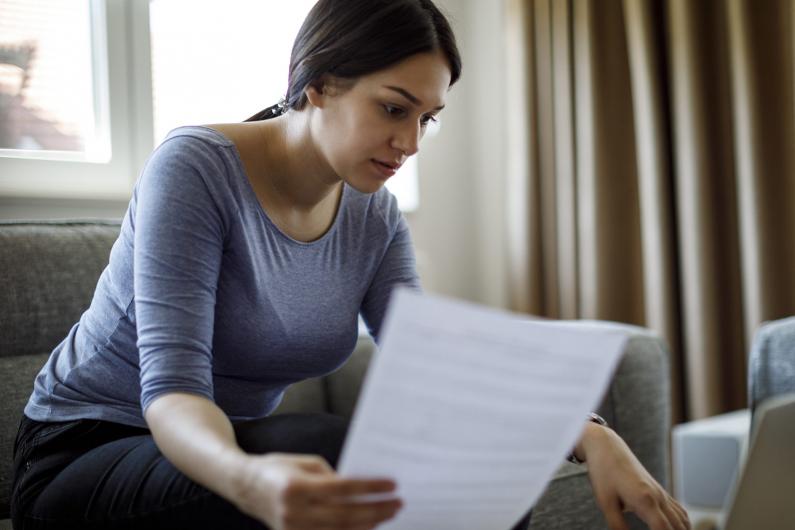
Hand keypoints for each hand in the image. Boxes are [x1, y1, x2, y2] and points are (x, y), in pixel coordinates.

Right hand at [232, 452, 401, 529]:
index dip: (369, 487)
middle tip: (398, 503)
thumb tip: (360, 489)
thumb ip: (332, 477)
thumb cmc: (278, 468)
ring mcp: (293, 529)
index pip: (342, 488)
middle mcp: (294, 511)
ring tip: (388, 515)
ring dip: (368, 524)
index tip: (392, 484)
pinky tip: (367, 526)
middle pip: (345, 514)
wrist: (244, 486)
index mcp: (297, 486)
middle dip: (376, 510)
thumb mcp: (306, 463)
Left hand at [577, 424, 690, 529]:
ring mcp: (661, 493)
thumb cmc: (604, 472)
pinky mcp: (659, 491)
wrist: (606, 447)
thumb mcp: (605, 502)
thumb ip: (616, 525)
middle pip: (677, 527)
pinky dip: (683, 524)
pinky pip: (679, 510)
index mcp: (645, 500)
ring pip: (682, 519)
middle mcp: (658, 497)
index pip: (663, 529)